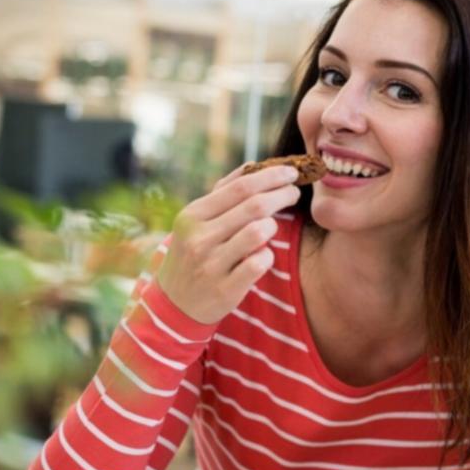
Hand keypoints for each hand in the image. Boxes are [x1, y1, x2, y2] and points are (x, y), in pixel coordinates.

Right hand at [155, 165, 302, 324]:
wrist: (174, 304)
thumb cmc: (193, 253)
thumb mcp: (196, 221)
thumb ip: (223, 193)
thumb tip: (252, 166)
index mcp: (192, 215)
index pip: (240, 187)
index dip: (271, 177)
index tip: (291, 172)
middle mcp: (199, 238)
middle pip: (254, 206)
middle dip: (282, 194)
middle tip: (294, 192)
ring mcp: (211, 264)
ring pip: (259, 232)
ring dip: (273, 226)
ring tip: (273, 226)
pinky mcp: (225, 289)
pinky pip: (260, 263)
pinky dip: (267, 255)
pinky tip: (263, 255)